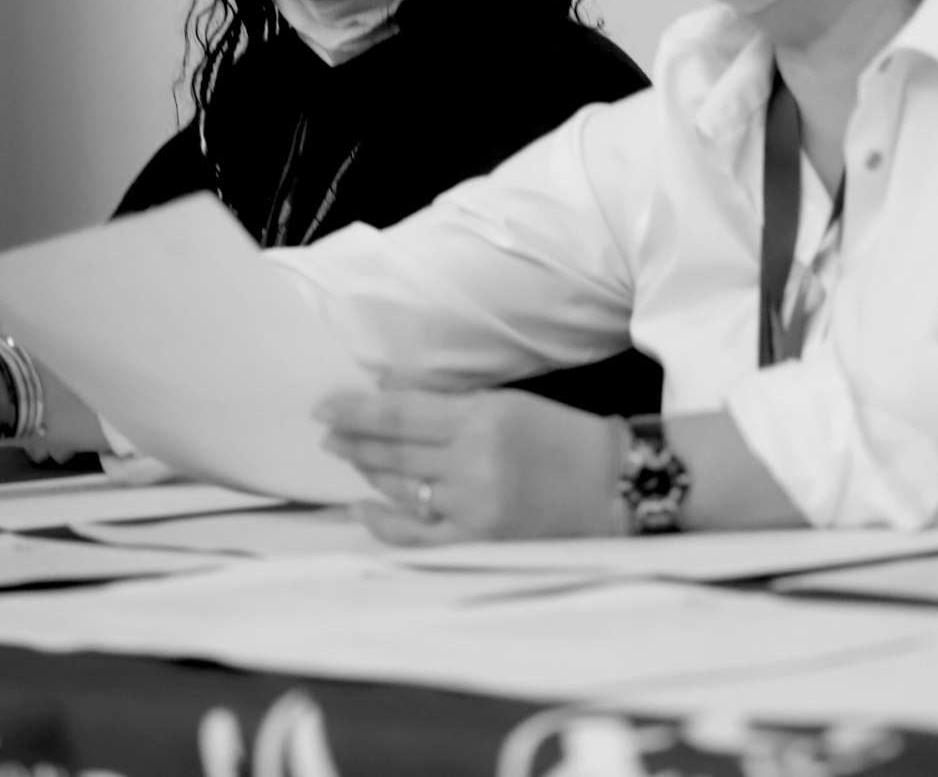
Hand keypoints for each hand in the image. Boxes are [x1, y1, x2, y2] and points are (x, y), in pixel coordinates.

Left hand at [316, 389, 625, 544]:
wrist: (614, 486)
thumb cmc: (561, 437)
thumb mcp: (507, 403)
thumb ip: (448, 405)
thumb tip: (388, 396)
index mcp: (482, 418)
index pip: (399, 414)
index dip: (355, 411)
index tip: (323, 407)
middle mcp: (473, 462)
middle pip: (392, 451)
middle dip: (352, 441)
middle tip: (327, 433)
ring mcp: (475, 507)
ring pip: (401, 489)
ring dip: (368, 472)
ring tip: (348, 459)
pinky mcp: (480, 541)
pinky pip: (417, 535)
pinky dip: (384, 521)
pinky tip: (362, 506)